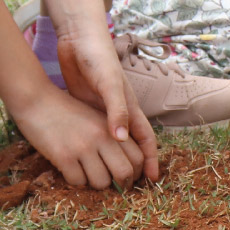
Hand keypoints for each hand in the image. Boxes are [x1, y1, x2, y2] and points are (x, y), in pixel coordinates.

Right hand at [9, 83, 152, 189]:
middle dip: (122, 185)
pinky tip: (70, 170)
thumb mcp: (97, 119)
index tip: (129, 179)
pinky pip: (78, 181)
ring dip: (96, 184)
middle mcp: (103, 137)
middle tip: (114, 188)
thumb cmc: (67, 112)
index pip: (139, 157)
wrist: (37, 100)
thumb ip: (113, 138)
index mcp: (113, 127)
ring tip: (88, 175)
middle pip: (125, 173)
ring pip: (102, 182)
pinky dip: (76, 181)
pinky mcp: (64, 156)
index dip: (137, 173)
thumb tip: (128, 167)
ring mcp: (83, 147)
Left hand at [55, 28, 158, 184]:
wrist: (77, 40)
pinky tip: (88, 158)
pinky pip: (94, 134)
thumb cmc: (98, 58)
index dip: (151, 160)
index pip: (145, 140)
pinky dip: (95, 148)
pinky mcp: (86, 109)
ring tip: (110, 179)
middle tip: (131, 189)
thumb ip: (116, 110)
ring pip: (113, 142)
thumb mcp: (109, 84)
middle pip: (132, 145)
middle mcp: (119, 112)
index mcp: (131, 107)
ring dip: (114, 160)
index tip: (152, 182)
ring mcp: (102, 112)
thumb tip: (122, 139)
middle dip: (135, 165)